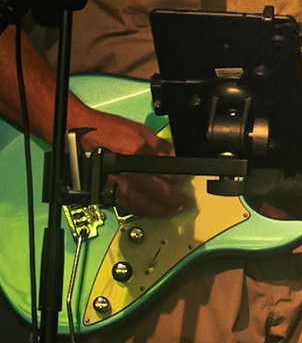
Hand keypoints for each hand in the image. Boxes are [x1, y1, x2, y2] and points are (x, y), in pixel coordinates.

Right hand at [69, 105, 189, 217]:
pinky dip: (140, 210)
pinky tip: (149, 211)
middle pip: (157, 193)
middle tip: (186, 203)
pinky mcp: (102, 192)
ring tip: (171, 211)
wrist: (73, 134)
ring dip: (159, 211)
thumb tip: (174, 156)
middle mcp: (125, 172)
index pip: (167, 171)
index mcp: (136, 154)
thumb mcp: (138, 131)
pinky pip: (125, 206)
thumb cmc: (102, 130)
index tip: (186, 179)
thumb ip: (159, 147)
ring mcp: (113, 185)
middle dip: (174, 200)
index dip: (179, 177)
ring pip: (141, 205)